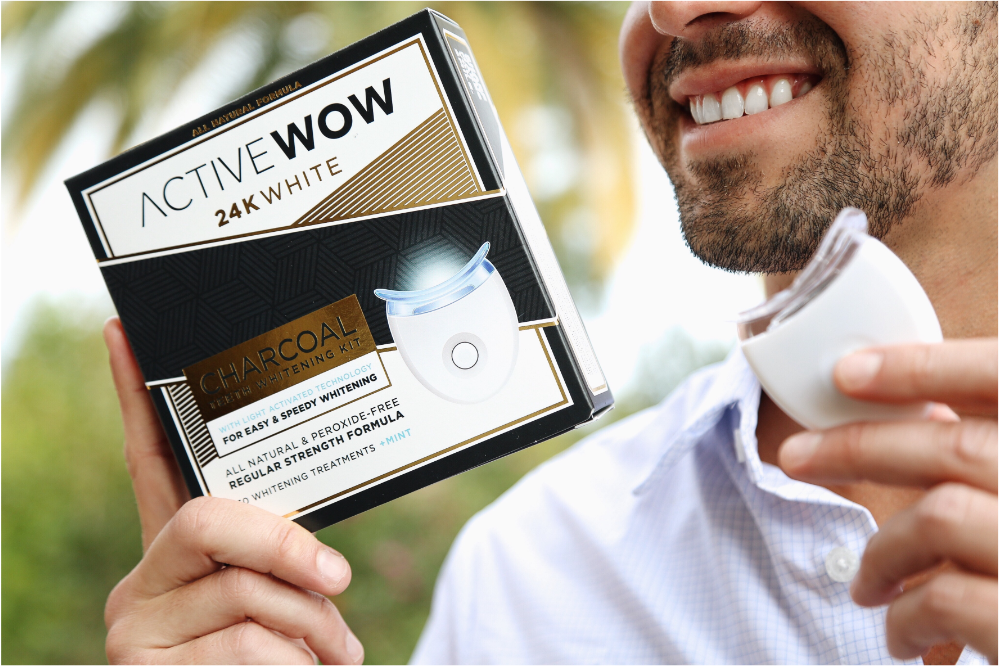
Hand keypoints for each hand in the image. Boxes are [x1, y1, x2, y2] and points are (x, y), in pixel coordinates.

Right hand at [102, 317, 363, 663]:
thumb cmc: (280, 658)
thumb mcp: (284, 598)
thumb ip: (281, 564)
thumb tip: (326, 571)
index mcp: (178, 551)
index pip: (151, 462)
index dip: (137, 400)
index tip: (124, 335)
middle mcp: (145, 580)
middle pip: (206, 519)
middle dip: (284, 545)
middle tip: (338, 579)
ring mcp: (137, 625)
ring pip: (246, 592)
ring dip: (312, 627)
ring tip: (332, 653)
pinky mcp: (143, 666)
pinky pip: (249, 646)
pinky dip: (299, 662)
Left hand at [778, 339, 997, 662]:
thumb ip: (993, 464)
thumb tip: (920, 425)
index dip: (923, 367)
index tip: (848, 371)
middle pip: (955, 447)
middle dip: (857, 447)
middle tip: (794, 456)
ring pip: (940, 517)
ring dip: (883, 551)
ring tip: (865, 587)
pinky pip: (947, 600)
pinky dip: (906, 616)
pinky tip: (901, 637)